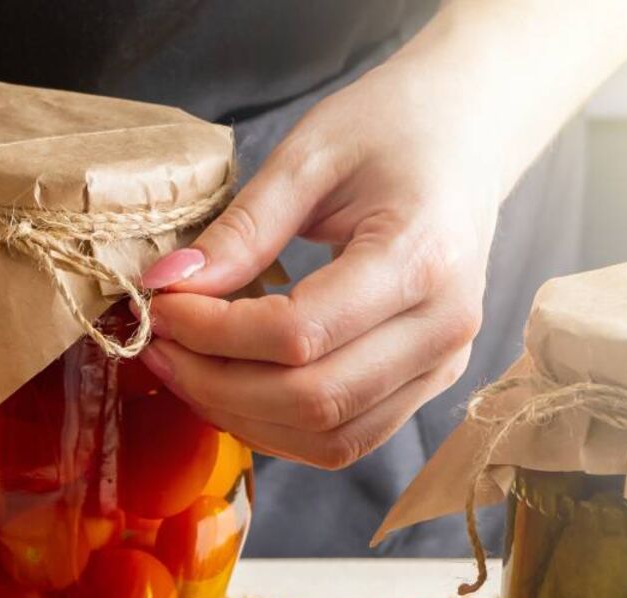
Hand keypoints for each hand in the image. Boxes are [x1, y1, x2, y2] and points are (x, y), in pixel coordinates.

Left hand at [138, 55, 501, 469]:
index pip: (301, 333)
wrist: (466, 137)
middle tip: (160, 344)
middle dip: (217, 384)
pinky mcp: (428, 384)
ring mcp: (444, 365)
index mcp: (423, 257)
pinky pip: (347, 438)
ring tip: (186, 367)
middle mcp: (446, 327)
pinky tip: (232, 386)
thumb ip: (244, 227)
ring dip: (243, 417)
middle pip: (315, 400)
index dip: (215, 332)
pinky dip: (279, 427)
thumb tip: (170, 286)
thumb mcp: (310, 154)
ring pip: (331, 438)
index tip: (163, 304)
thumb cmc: (393, 129)